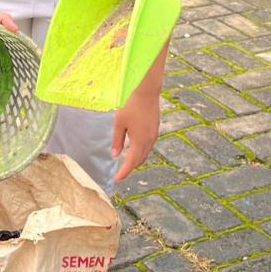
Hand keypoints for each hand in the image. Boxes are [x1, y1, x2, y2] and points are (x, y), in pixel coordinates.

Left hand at [112, 40, 169, 182]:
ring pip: (145, 154)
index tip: (117, 180)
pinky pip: (149, 146)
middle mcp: (149, 141)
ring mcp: (154, 135)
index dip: (124, 173)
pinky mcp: (155, 129)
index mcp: (140, 141)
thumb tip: (115, 155)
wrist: (146, 91)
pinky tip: (135, 150)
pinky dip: (141, 152)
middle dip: (130, 168)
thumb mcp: (119, 123)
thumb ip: (117, 140)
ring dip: (136, 161)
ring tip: (127, 164)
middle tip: (120, 174)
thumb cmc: (131, 105)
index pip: (131, 163)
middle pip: (140, 161)